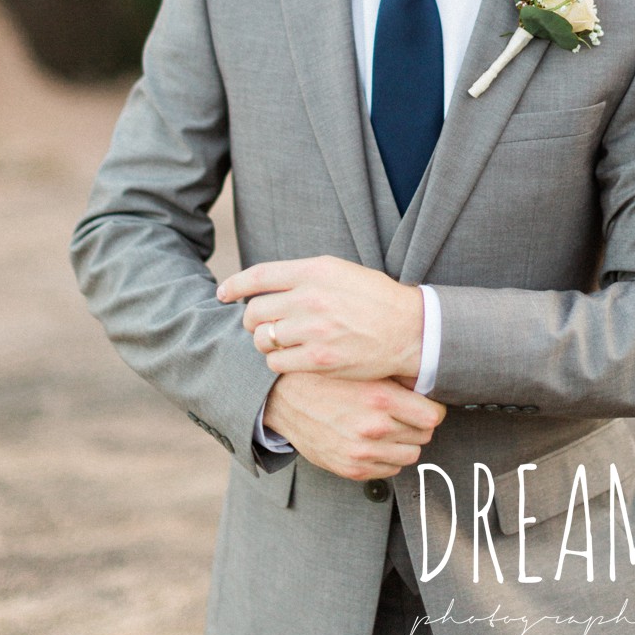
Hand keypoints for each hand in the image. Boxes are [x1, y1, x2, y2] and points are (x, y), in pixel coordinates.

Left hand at [218, 254, 422, 381]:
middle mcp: (310, 298)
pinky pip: (277, 362)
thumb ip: (302, 276)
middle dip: (251, 320)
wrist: (411, 330)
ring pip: (263, 339)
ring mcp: (314, 330)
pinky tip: (289, 358)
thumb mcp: (339, 272)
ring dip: (264, 342)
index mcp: (313, 271)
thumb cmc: (374, 299)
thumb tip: (266, 284)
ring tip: (276, 342)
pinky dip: (277, 361)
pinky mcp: (320, 359)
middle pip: (254, 311)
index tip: (223, 293)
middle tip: (258, 325)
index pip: (258, 276)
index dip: (234, 285)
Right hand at [261, 372, 445, 480]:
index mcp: (379, 397)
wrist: (281, 398)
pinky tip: (372, 441)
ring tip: (387, 427)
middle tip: (401, 413)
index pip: (432, 416)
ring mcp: (362, 451)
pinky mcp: (352, 468)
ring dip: (403, 442)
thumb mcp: (358, 367)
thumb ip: (394, 378)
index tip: (423, 405)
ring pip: (410, 454)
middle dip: (416, 424)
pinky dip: (386, 457)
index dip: (430, 409)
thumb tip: (427, 384)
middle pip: (424, 435)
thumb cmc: (322, 377)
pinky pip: (390, 469)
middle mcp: (374, 427)